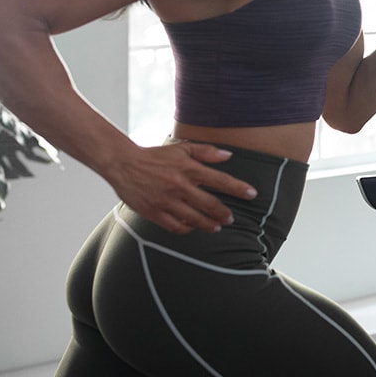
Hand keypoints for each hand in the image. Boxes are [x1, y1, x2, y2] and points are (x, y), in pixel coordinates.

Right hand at [105, 142, 258, 234]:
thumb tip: (229, 155)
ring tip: (217, 227)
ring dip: (209, 225)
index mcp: (188, 168)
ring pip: (194, 219)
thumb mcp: (181, 148)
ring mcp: (166, 201)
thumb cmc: (156, 156)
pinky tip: (193, 227)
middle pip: (210, 204)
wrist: (123, 164)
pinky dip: (187, 228)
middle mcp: (179, 185)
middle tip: (231, 218)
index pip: (220, 180)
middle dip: (224, 213)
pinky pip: (175, 226)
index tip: (252, 194)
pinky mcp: (154, 212)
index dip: (238, 188)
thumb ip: (206, 151)